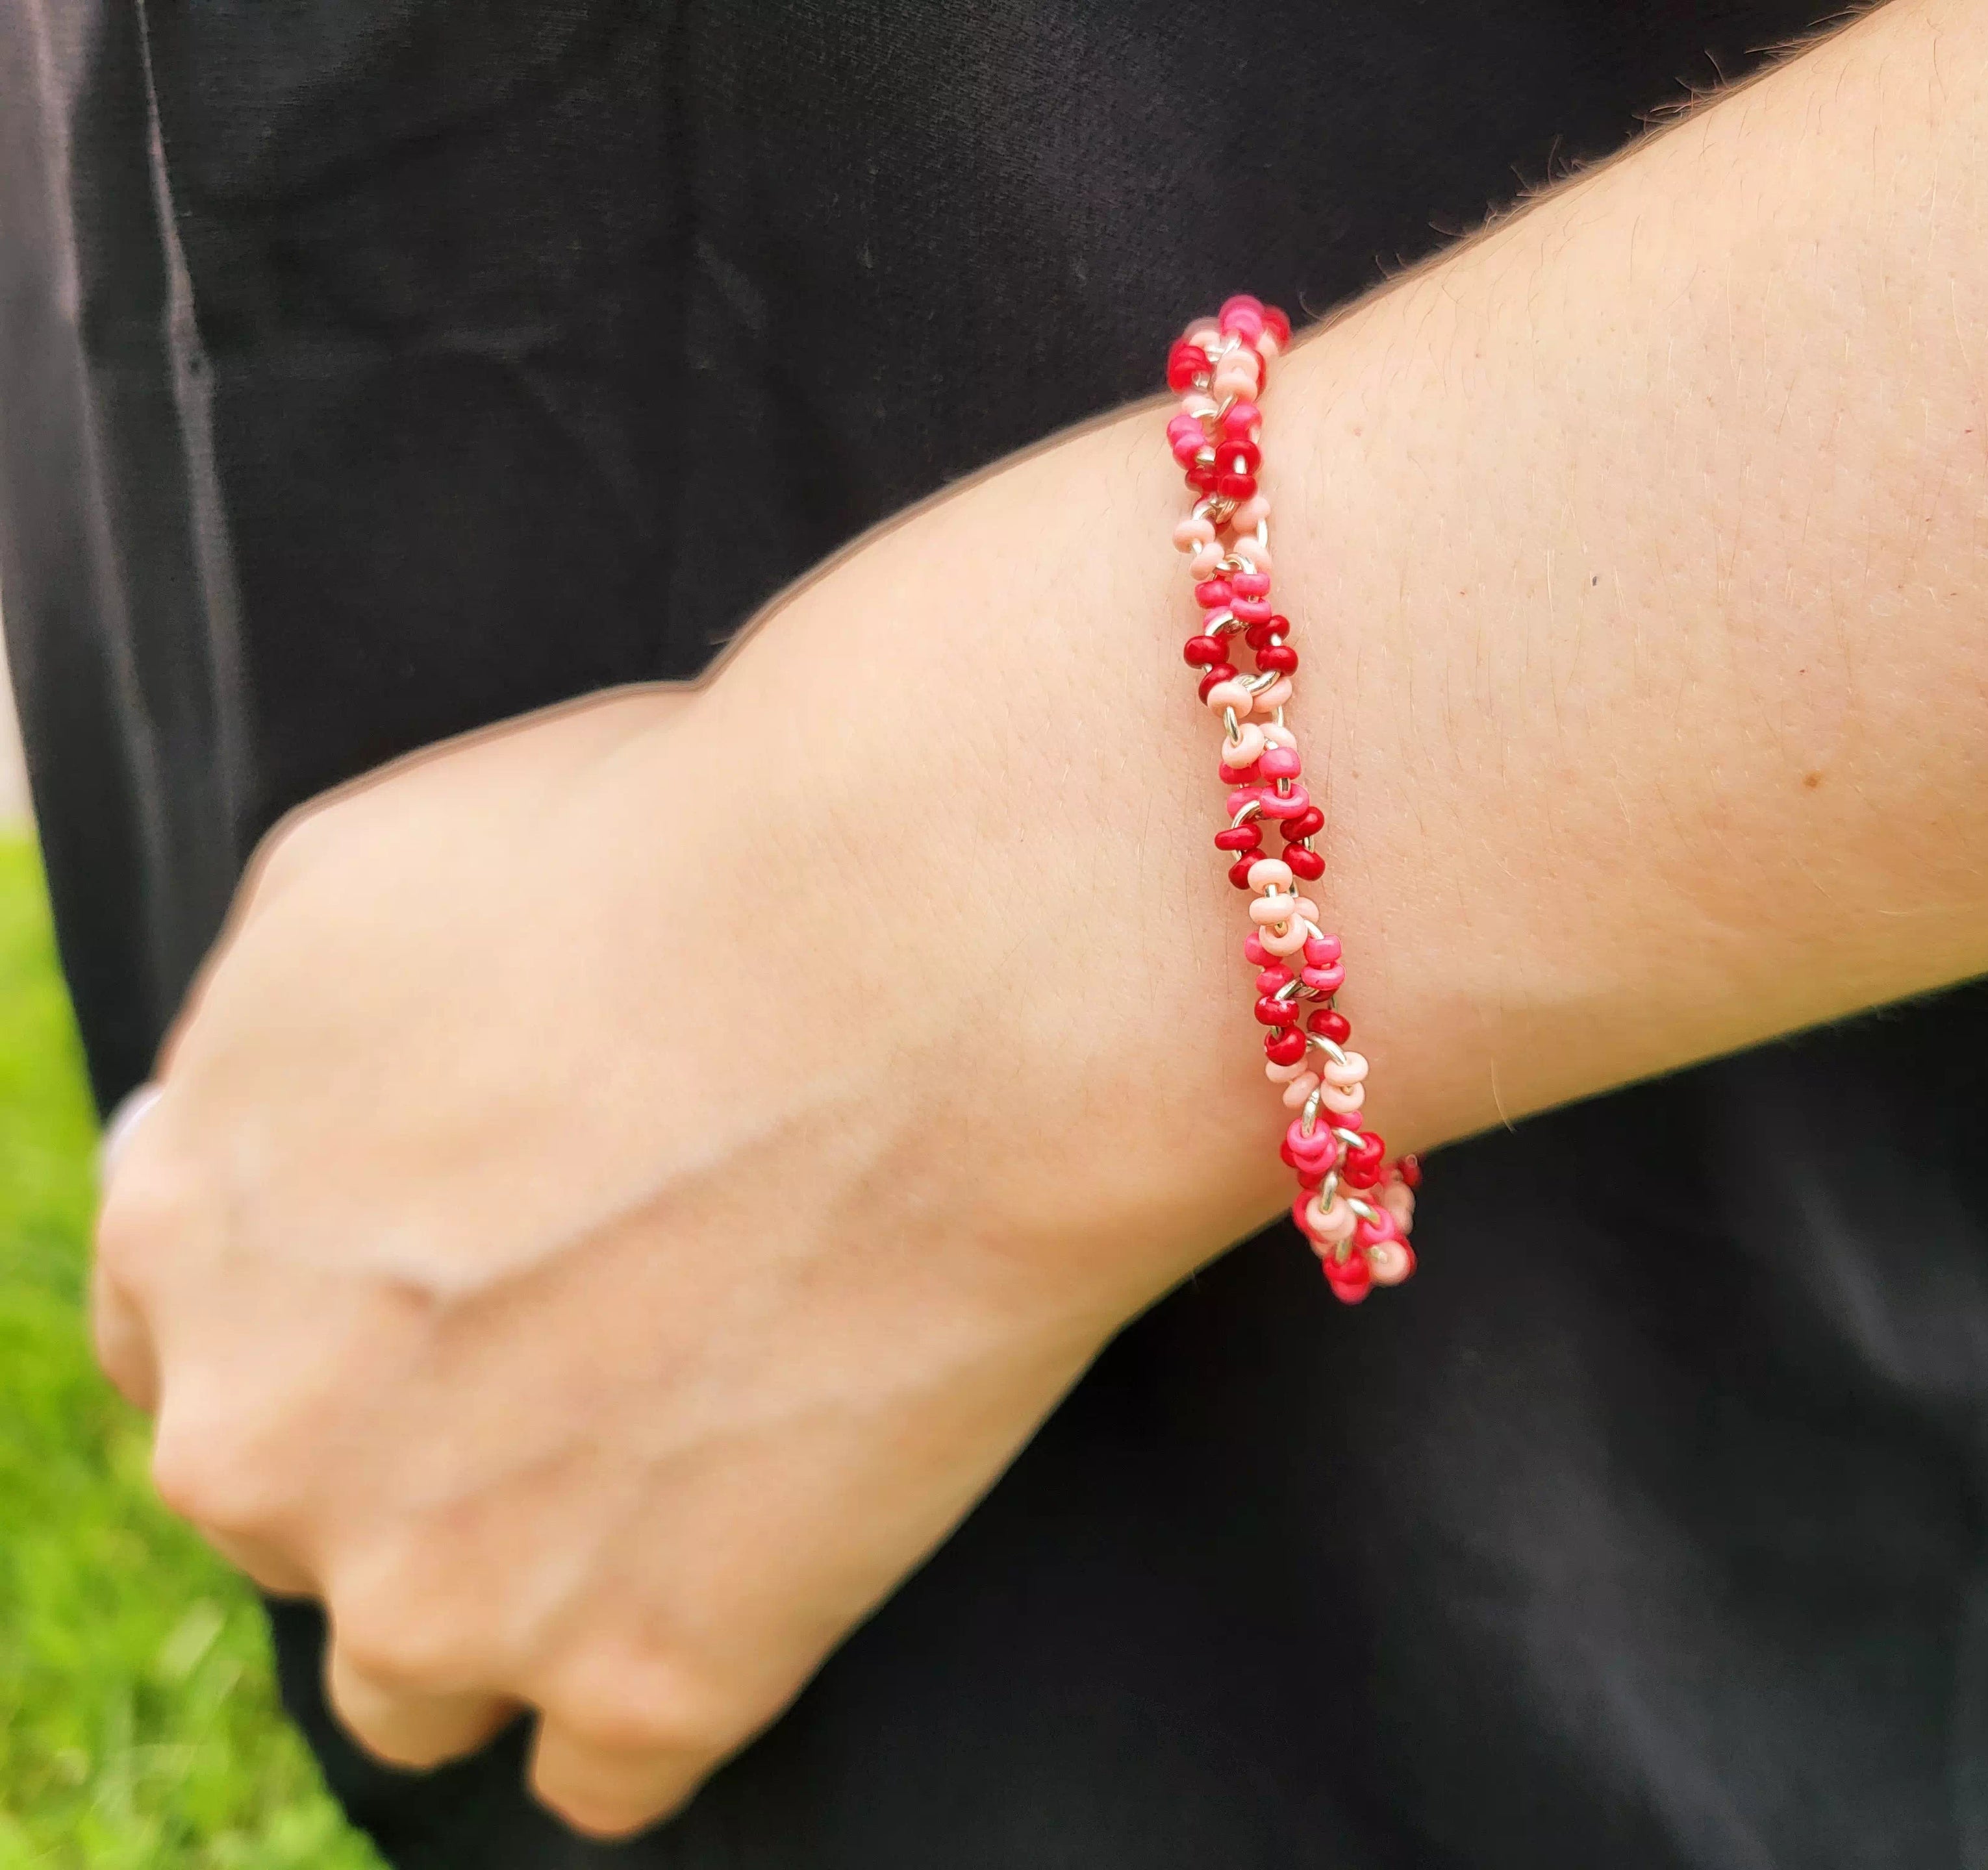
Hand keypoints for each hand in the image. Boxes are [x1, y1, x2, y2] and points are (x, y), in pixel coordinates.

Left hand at [90, 444, 1288, 1835]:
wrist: (936, 956)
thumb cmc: (693, 858)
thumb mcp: (372, 878)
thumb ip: (274, 1053)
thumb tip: (271, 1132)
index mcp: (193, 1219)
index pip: (184, 1343)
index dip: (328, 1317)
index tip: (451, 1304)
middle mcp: (263, 1432)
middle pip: (297, 1511)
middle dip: (414, 1454)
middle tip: (600, 1356)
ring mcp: (444, 1582)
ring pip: (422, 1674)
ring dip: (518, 1597)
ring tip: (680, 1475)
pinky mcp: (640, 1676)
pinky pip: (605, 1768)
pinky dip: (673, 1679)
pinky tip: (759, 1565)